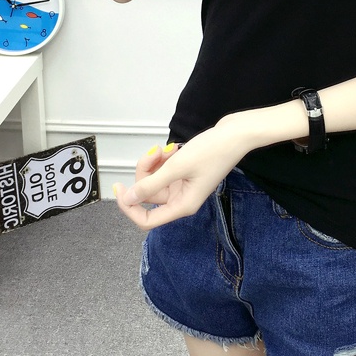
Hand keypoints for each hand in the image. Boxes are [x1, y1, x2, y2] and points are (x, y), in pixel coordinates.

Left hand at [115, 115, 238, 229]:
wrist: (235, 135)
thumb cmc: (212, 152)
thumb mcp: (176, 167)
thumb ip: (150, 185)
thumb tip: (128, 199)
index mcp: (182, 206)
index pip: (147, 220)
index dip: (130, 208)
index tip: (120, 188)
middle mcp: (182, 200)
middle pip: (149, 195)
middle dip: (146, 172)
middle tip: (154, 153)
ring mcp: (183, 187)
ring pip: (154, 180)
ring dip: (154, 163)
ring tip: (165, 148)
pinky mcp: (184, 174)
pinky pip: (163, 171)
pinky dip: (162, 159)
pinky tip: (172, 148)